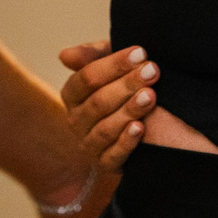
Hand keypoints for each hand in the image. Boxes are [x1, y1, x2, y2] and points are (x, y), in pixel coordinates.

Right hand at [58, 39, 156, 170]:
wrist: (148, 121)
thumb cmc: (122, 83)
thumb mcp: (109, 64)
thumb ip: (91, 55)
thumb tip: (65, 55)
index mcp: (72, 94)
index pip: (87, 78)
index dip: (114, 65)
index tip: (140, 53)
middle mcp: (76, 121)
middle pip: (98, 102)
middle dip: (127, 85)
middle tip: (152, 71)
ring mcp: (89, 144)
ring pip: (105, 128)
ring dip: (129, 110)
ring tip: (150, 96)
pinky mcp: (105, 164)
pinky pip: (113, 155)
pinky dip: (126, 141)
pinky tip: (141, 127)